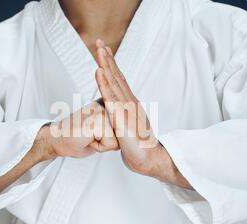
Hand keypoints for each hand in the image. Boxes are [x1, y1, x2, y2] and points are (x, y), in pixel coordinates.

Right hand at [47, 100, 119, 157]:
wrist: (57, 140)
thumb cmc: (78, 138)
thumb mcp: (102, 131)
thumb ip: (115, 127)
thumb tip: (129, 133)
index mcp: (107, 104)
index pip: (124, 129)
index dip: (112, 139)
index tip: (96, 133)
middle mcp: (106, 104)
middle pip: (123, 134)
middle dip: (109, 142)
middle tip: (91, 136)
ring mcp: (102, 110)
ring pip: (118, 140)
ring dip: (104, 145)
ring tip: (89, 137)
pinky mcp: (98, 120)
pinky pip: (111, 144)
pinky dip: (99, 147)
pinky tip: (87, 139)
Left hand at [94, 40, 191, 188]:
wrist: (148, 158)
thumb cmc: (139, 146)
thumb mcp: (129, 126)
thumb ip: (124, 116)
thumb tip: (119, 113)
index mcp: (130, 102)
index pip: (119, 79)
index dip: (111, 64)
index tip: (104, 51)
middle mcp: (129, 101)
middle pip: (116, 75)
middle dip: (107, 58)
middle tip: (100, 42)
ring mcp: (125, 107)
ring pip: (113, 81)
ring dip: (105, 64)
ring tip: (99, 49)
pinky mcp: (121, 116)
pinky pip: (110, 97)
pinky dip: (104, 83)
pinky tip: (99, 71)